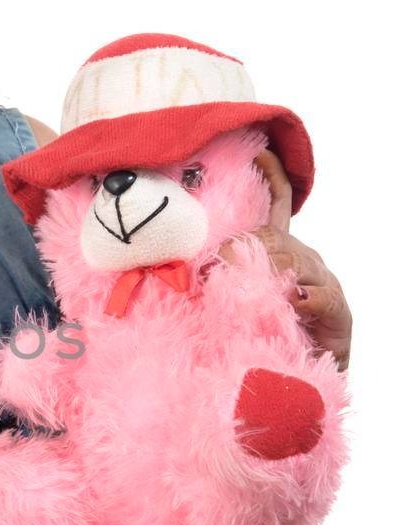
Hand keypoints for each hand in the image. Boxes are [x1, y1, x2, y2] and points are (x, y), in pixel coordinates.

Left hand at [216, 148, 351, 371]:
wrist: (304, 370)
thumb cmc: (267, 331)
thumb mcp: (242, 299)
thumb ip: (223, 280)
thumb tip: (187, 269)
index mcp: (281, 251)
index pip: (278, 207)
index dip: (272, 178)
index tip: (260, 154)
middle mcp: (303, 259)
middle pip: (277, 237)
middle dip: (250, 245)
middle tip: (222, 259)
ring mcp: (321, 282)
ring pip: (296, 261)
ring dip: (271, 268)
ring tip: (253, 279)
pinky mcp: (336, 310)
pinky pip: (321, 296)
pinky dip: (306, 297)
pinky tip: (295, 300)